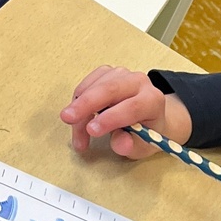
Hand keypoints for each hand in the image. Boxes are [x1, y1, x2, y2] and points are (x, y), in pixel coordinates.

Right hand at [61, 65, 192, 158]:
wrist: (146, 118)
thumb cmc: (144, 134)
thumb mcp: (140, 147)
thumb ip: (129, 145)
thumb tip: (120, 145)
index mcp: (153, 100)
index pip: (133, 106)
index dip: (111, 118)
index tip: (92, 131)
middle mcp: (139, 82)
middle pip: (111, 89)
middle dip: (87, 104)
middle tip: (68, 119)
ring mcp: (122, 74)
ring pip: (95, 87)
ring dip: (79, 107)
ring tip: (76, 134)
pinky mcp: (107, 73)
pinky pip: (87, 84)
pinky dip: (78, 100)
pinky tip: (77, 118)